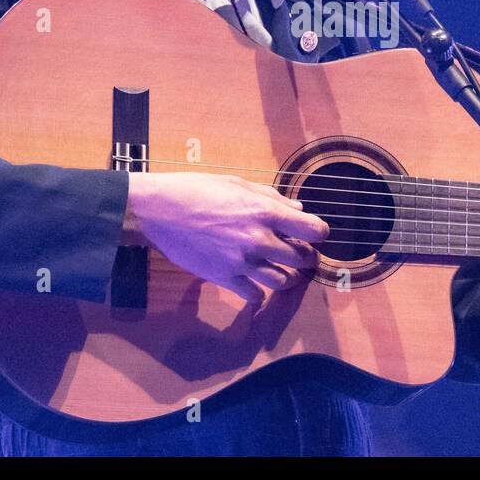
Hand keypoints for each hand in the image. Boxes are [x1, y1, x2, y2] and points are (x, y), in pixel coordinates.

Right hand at [124, 172, 328, 304]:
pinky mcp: (224, 278)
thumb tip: (297, 207)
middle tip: (300, 253)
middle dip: (305, 256)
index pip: (314, 230)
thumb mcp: (237, 184)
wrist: (159, 211)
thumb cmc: (197, 190)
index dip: (319, 232)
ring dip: (285, 276)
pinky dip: (258, 291)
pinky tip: (254, 281)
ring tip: (280, 269)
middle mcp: (258, 239)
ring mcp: (241, 263)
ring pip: (282, 281)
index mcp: (265, 211)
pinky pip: (254, 295)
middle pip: (302, 259)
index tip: (316, 234)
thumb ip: (271, 197)